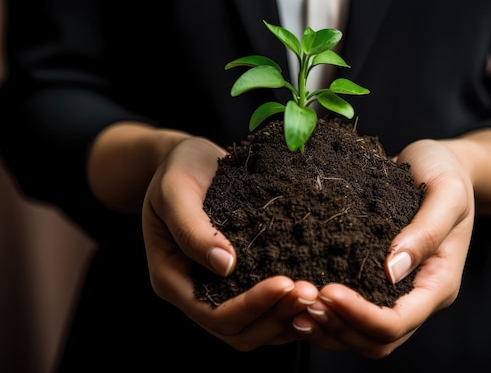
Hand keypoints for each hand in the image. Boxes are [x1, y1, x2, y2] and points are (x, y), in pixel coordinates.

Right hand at [141, 136, 318, 350]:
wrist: (187, 160)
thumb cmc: (177, 170)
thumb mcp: (175, 191)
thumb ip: (192, 229)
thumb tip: (225, 266)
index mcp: (171, 279)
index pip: (213, 314)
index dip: (252, 305)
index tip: (286, 281)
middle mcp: (194, 293)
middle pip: (238, 332)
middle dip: (276, 316)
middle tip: (312, 292)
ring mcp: (217, 290)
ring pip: (254, 329)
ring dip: (287, 319)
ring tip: (318, 297)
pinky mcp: (239, 280)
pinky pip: (265, 309)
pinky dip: (288, 309)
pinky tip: (313, 293)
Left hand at [291, 137, 474, 357]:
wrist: (436, 164)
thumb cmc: (445, 173)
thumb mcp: (447, 192)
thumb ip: (425, 231)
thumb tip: (391, 271)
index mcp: (439, 283)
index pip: (398, 321)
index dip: (360, 315)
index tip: (327, 289)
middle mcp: (417, 296)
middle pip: (377, 341)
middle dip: (338, 327)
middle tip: (303, 300)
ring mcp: (397, 293)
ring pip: (361, 336)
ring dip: (328, 328)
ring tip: (296, 306)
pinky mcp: (376, 282)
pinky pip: (352, 315)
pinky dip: (326, 314)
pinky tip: (301, 299)